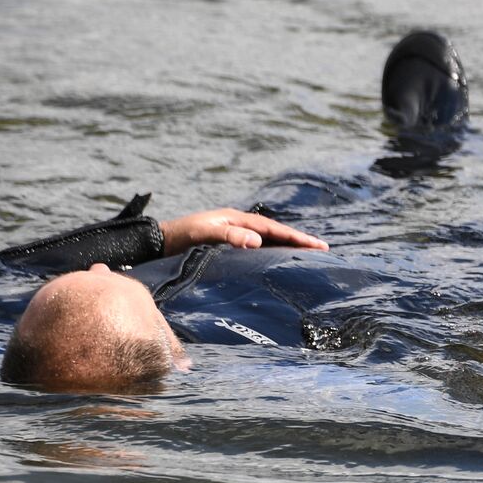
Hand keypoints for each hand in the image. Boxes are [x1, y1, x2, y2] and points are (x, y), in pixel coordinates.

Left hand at [159, 208, 328, 255]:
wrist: (159, 242)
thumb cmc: (180, 237)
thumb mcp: (203, 234)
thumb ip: (229, 236)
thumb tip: (258, 241)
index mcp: (237, 219)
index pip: (274, 229)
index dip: (296, 237)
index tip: (318, 245)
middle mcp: (239, 225)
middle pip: (275, 233)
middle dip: (299, 241)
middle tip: (323, 250)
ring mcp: (234, 235)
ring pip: (268, 241)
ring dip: (288, 247)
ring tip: (307, 256)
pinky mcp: (228, 247)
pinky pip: (257, 249)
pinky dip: (273, 254)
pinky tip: (278, 263)